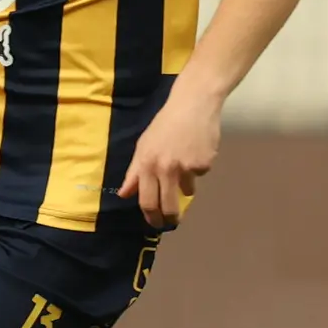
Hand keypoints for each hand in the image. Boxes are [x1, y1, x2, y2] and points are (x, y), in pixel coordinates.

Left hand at [120, 86, 220, 226]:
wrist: (193, 105)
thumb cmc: (165, 125)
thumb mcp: (143, 146)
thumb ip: (134, 173)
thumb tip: (124, 194)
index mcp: (146, 164)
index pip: (146, 200)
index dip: (151, 215)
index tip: (155, 223)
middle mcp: (165, 168)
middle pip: (168, 205)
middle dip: (170, 216)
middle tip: (172, 220)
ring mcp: (186, 167)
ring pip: (187, 190)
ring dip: (186, 184)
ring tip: (185, 161)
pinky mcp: (204, 163)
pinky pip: (201, 174)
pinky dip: (199, 167)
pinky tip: (197, 149)